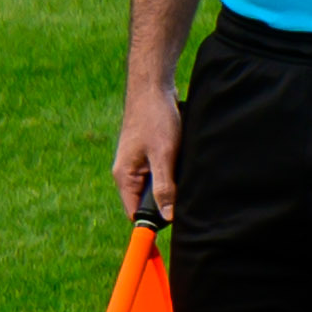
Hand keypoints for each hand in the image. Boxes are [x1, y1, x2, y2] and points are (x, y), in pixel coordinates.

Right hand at [113, 79, 181, 224]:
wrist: (153, 87)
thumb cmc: (155, 118)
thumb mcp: (163, 154)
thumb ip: (164, 187)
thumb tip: (168, 216)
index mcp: (125, 177)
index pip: (136, 213)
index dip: (153, 222)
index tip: (174, 224)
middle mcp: (128, 173)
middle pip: (147, 202)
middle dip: (166, 204)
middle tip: (187, 199)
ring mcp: (137, 164)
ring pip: (155, 188)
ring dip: (171, 187)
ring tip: (184, 177)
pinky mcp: (147, 154)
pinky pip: (159, 174)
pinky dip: (172, 173)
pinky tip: (182, 165)